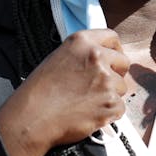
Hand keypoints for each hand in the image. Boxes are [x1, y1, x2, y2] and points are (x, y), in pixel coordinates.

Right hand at [0, 29, 128, 155]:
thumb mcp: (58, 58)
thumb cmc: (38, 92)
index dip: (114, 50)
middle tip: (100, 85)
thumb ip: (82, 55)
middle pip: (123, 62)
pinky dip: (109, 114)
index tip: (112, 59)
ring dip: (110, 95)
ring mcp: (106, 79)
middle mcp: (97, 56)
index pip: (112, 37)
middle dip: (116, 74)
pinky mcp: (110, 102)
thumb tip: (102, 60)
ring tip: (87, 102)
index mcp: (82, 41)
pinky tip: (90, 114)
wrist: (31, 118)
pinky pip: (120, 107)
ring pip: (121, 87)